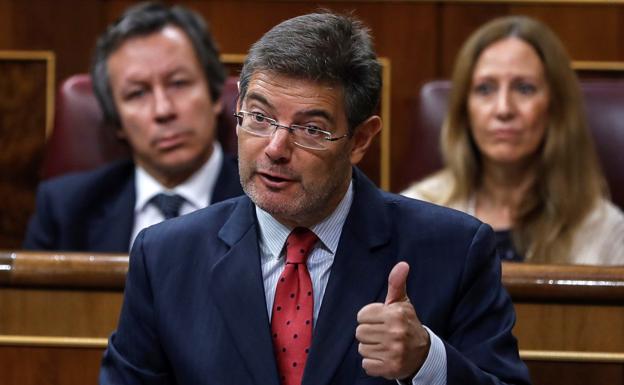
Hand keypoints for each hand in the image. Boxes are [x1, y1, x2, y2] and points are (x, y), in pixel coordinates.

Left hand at [356, 262, 429, 379]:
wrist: (423, 353)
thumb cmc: (406, 323)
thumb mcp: (402, 302)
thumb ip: (397, 283)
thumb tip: (402, 264)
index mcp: (395, 314)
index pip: (361, 315)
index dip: (369, 318)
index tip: (381, 320)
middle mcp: (395, 332)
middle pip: (359, 332)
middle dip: (369, 333)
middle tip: (382, 334)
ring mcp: (394, 352)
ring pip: (362, 348)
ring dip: (371, 348)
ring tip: (384, 345)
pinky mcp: (390, 368)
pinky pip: (366, 364)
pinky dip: (373, 363)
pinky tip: (384, 357)